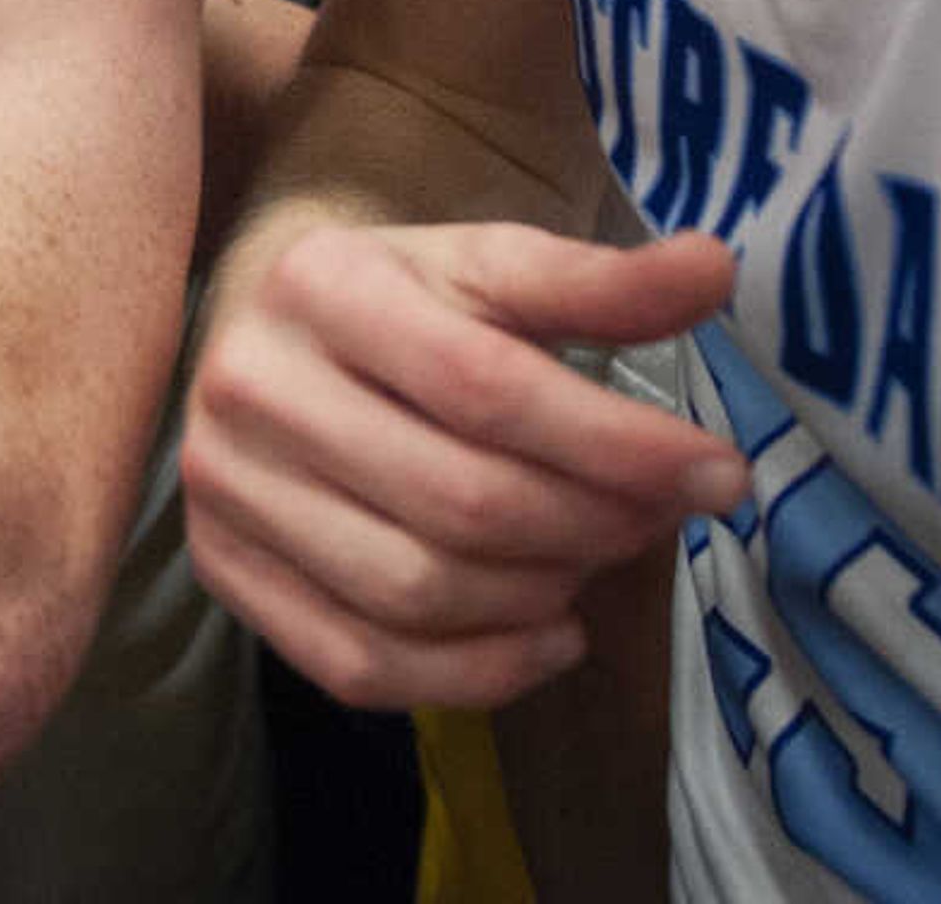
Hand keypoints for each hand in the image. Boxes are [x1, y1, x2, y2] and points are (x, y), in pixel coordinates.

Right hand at [180, 221, 746, 708]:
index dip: (618, 445)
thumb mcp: (485, 266)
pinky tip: (546, 634)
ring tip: (592, 561)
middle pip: (459, 502)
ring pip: (414, 592)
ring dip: (541, 597)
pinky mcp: (218, 567)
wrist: (255, 333)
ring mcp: (223, 486)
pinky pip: (358, 663)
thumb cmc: (394, 299)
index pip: (487, 387)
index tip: (721, 473)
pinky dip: (478, 673)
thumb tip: (714, 269)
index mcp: (321, 285)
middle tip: (658, 518)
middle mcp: (251, 384)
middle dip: (593, 526)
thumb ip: (598, 281)